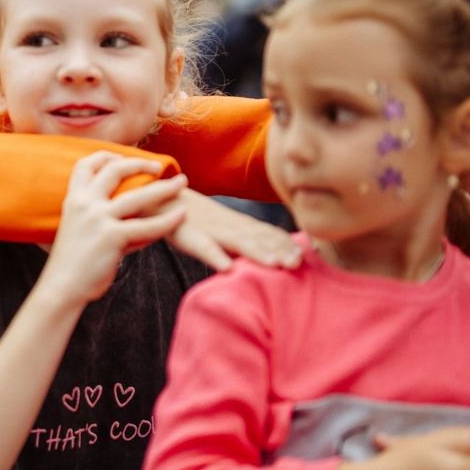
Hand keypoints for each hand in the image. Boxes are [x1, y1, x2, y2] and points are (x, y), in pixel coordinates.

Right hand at [36, 153, 182, 306]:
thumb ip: (102, 215)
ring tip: (181, 183)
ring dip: (164, 187)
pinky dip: (168, 220)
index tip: (124, 157)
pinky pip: (148, 226)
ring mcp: (98, 219)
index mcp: (73, 199)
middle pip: (115, 170)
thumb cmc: (72, 262)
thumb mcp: (79, 228)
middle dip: (141, 164)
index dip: (106, 155)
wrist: (61, 286)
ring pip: (139, 196)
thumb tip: (131, 211)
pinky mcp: (112, 237)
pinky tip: (181, 215)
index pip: (86, 164)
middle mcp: (85, 203)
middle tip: (159, 167)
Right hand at [166, 190, 300, 271]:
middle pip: (260, 238)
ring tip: (274, 265)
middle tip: (299, 263)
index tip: (307, 258)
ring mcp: (212, 231)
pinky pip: (205, 248)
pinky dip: (216, 257)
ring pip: (238, 242)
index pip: (270, 234)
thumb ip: (247, 242)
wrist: (163, 200)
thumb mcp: (226, 230)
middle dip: (280, 250)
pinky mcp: (190, 236)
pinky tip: (227, 269)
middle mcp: (231, 226)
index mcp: (241, 226)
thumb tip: (274, 258)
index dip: (287, 245)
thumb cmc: (198, 221)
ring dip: (257, 253)